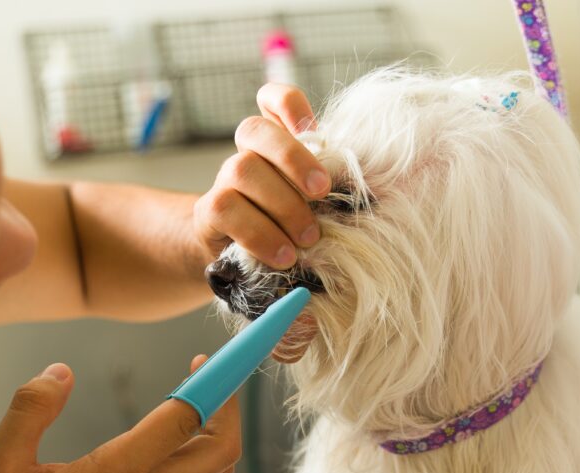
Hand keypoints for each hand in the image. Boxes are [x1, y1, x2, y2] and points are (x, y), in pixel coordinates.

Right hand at [0, 358, 239, 472]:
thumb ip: (30, 410)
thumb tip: (59, 372)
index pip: (185, 419)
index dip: (208, 381)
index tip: (214, 353)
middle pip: (221, 450)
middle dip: (228, 404)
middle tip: (209, 370)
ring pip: (212, 471)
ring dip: (216, 430)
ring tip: (193, 393)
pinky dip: (195, 451)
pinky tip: (167, 435)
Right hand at [193, 83, 330, 270]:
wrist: (240, 265)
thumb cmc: (289, 230)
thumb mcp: (314, 205)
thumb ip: (328, 188)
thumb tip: (371, 189)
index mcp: (275, 145)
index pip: (271, 100)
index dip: (287, 103)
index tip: (313, 129)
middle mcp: (246, 155)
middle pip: (254, 130)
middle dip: (293, 158)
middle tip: (322, 193)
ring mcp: (223, 182)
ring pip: (242, 169)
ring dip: (282, 204)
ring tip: (308, 238)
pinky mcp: (208, 214)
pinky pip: (226, 210)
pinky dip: (259, 234)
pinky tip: (283, 256)